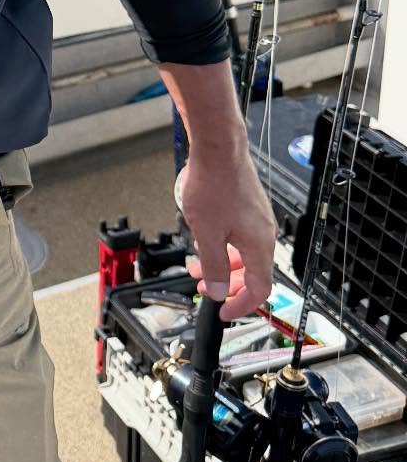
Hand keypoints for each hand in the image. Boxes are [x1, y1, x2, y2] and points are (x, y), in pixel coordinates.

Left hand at [174, 147, 277, 322]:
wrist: (218, 148)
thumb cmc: (214, 184)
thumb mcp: (206, 234)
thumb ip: (214, 265)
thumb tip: (219, 291)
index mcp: (259, 245)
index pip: (260, 289)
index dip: (241, 305)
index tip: (223, 312)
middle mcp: (264, 233)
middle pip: (253, 274)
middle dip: (228, 285)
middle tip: (205, 288)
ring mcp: (257, 219)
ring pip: (245, 254)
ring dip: (223, 265)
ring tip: (198, 266)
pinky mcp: (248, 207)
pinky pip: (240, 237)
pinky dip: (225, 246)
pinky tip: (205, 240)